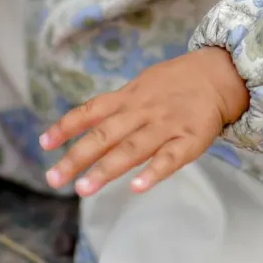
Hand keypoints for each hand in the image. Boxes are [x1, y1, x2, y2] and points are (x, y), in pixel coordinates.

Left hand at [41, 47, 249, 196]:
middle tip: (54, 178)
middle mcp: (142, 111)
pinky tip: (137, 187)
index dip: (67, 126)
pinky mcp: (189, 140)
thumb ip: (115, 106)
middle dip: (78, 156)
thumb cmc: (174, 84)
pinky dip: (153, 172)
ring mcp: (166, 125)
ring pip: (132, 148)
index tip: (45, 143)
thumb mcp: (141, 85)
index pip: (92, 110)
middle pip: (106, 134)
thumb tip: (82, 124)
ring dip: (107, 169)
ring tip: (84, 189)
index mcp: (129, 98)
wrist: (217, 73)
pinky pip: (169, 158)